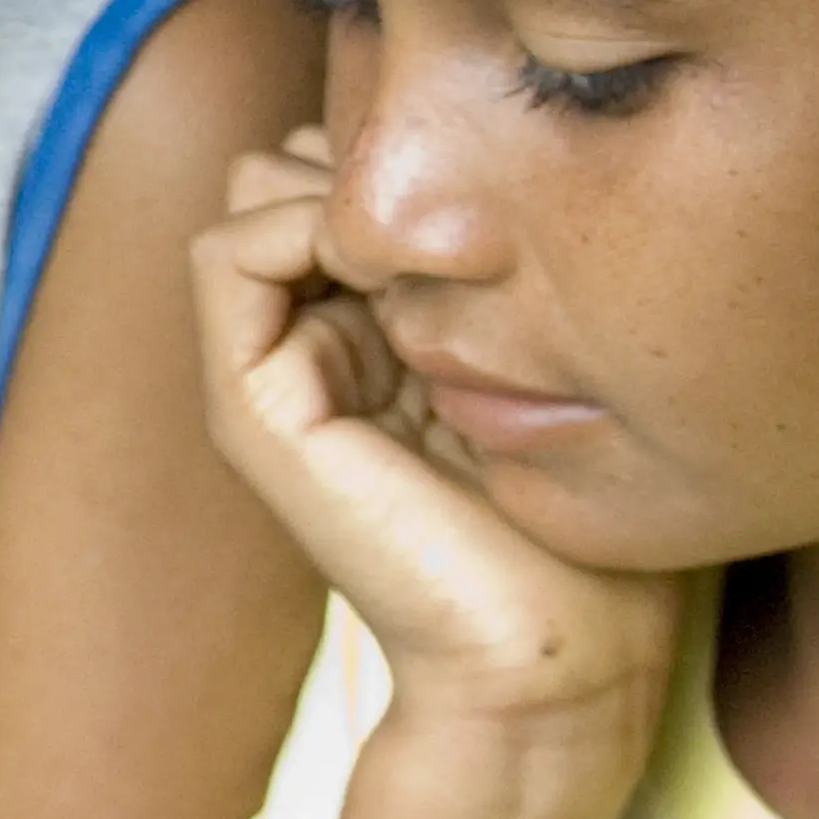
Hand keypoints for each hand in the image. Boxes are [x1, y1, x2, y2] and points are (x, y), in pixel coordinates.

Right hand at [196, 129, 677, 759]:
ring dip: (335, 184)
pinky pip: (226, 257)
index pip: (352, 180)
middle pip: (292, 173)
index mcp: (381, 346)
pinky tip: (392, 262)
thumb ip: (516, 287)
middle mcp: (317, 354)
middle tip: (465, 207)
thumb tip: (489, 182)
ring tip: (429, 238)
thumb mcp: (567, 367)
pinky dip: (295, 224)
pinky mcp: (256, 412)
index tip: (505, 191)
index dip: (414, 157)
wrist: (556, 661)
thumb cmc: (592, 535)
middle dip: (370, 158)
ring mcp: (274, 383)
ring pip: (251, 199)